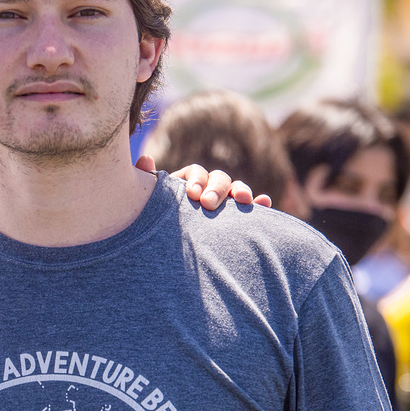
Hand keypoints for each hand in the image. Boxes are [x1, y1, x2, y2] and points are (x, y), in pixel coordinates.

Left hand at [135, 155, 271, 210]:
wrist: (168, 250)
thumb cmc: (156, 223)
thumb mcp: (148, 203)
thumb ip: (146, 182)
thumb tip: (144, 160)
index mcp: (187, 182)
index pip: (195, 172)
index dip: (196, 179)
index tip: (192, 194)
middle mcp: (208, 189)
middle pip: (218, 179)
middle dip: (216, 189)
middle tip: (208, 203)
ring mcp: (225, 203)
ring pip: (236, 190)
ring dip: (241, 190)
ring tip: (243, 199)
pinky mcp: (238, 218)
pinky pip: (253, 208)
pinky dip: (260, 204)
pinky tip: (265, 202)